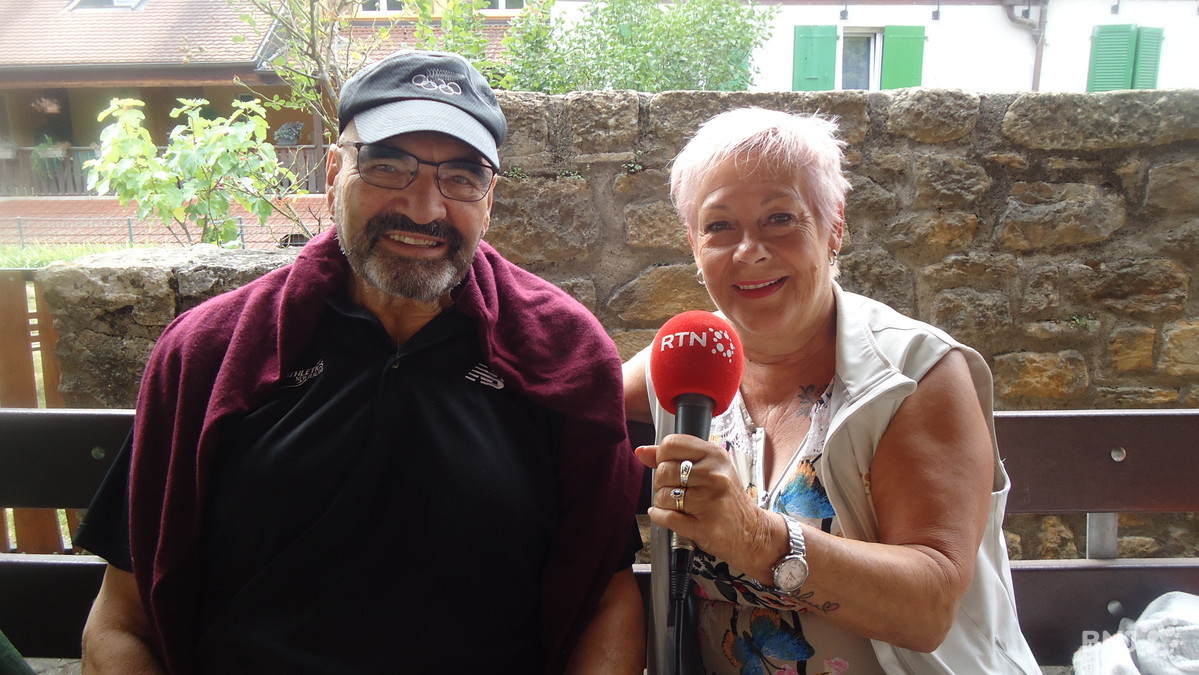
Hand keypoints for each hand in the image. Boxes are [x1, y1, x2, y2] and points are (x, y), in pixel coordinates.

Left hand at [635, 434, 784, 580]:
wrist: (751, 532)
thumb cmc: (726, 499)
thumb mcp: (708, 469)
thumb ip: (674, 458)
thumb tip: (642, 451)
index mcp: (714, 455)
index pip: (671, 444)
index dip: (662, 457)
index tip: (669, 467)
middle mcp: (714, 475)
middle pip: (663, 472)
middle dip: (662, 484)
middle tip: (675, 491)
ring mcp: (710, 501)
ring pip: (662, 496)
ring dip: (663, 504)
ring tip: (679, 506)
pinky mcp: (704, 526)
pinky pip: (665, 517)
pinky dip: (660, 517)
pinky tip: (670, 516)